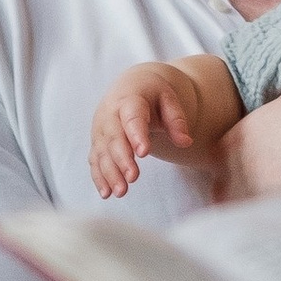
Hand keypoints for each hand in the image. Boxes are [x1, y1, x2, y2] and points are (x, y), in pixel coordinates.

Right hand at [89, 65, 199, 196]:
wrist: (129, 87)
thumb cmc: (152, 94)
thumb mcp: (168, 99)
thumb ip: (177, 119)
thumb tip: (186, 142)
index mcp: (130, 100)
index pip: (132, 118)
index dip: (137, 134)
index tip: (144, 152)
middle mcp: (110, 115)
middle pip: (114, 138)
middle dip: (122, 160)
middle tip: (133, 178)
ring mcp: (100, 130)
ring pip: (102, 153)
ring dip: (110, 173)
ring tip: (121, 192)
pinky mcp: (97, 143)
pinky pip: (95, 161)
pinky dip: (99, 177)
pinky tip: (106, 193)